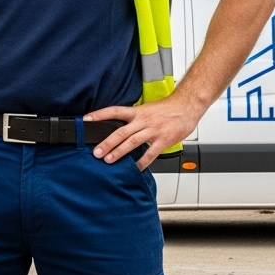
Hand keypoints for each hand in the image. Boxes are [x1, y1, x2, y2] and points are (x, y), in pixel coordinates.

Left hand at [84, 93, 205, 169]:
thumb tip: (120, 127)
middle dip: (107, 142)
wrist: (187, 106)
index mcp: (137, 112)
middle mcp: (143, 120)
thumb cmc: (168, 108)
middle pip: (120, 131)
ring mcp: (153, 130)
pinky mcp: (163, 140)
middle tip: (96, 152)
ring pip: (132, 142)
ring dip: (119, 152)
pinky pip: (151, 153)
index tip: (86, 120)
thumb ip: (134, 118)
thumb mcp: (147, 109)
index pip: (114, 111)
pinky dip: (142, 162)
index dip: (99, 115)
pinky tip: (135, 169)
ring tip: (109, 160)